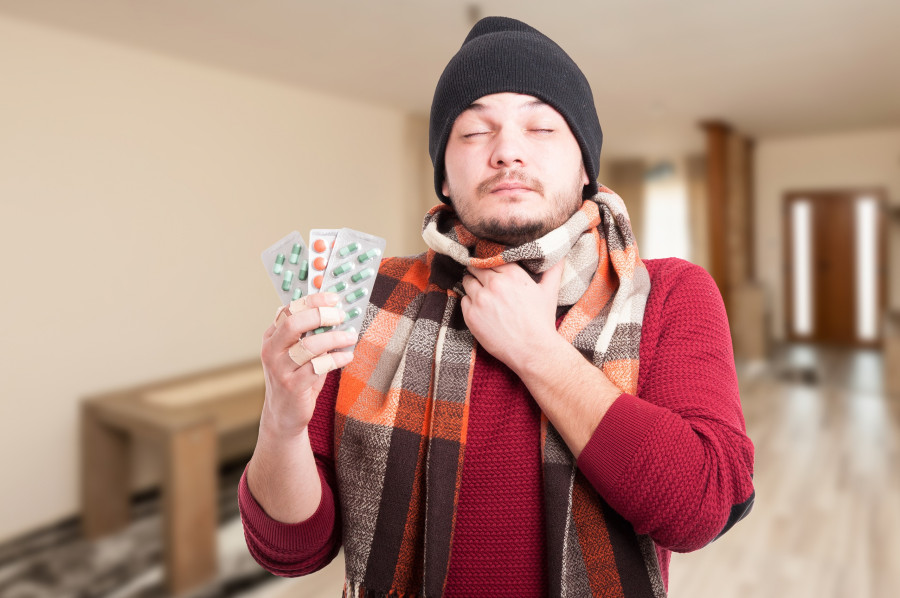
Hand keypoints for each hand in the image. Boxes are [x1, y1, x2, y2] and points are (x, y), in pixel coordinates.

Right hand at [259, 292, 355, 438]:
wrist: (283, 416)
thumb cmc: (296, 378)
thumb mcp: (298, 354)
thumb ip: (311, 334)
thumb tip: (337, 313)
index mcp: (272, 337)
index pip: (289, 309)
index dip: (312, 300)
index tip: (334, 298)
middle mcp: (271, 350)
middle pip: (294, 323)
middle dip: (321, 315)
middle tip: (341, 315)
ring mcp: (280, 369)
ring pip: (308, 346)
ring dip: (334, 338)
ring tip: (350, 336)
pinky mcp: (292, 386)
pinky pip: (318, 367)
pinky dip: (336, 359)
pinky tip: (347, 356)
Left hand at [460, 260, 564, 371]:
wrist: (533, 350)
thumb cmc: (541, 321)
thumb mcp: (549, 292)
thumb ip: (553, 270)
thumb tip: (560, 255)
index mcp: (512, 274)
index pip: (492, 257)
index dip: (491, 263)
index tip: (491, 268)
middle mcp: (494, 283)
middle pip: (476, 268)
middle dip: (479, 272)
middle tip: (484, 281)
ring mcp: (480, 299)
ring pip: (467, 282)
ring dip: (472, 286)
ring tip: (482, 296)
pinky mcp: (471, 315)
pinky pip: (463, 300)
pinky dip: (470, 303)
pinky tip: (481, 310)